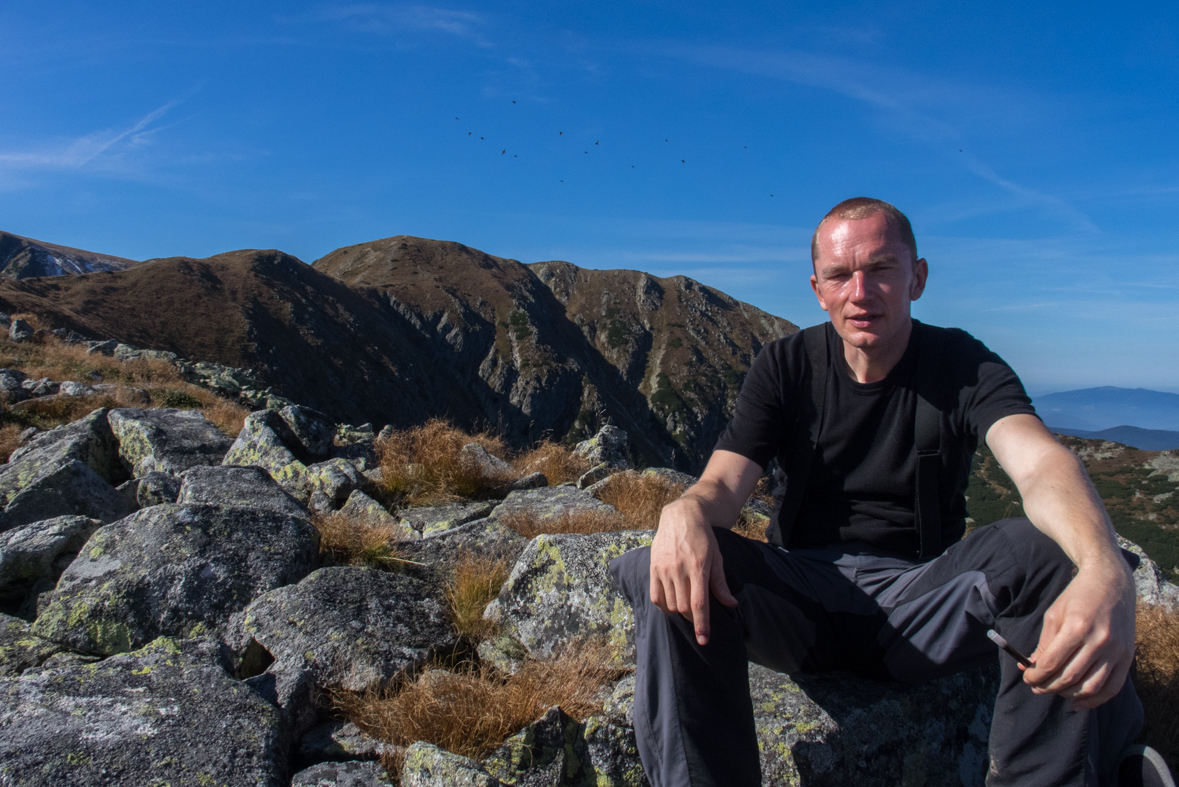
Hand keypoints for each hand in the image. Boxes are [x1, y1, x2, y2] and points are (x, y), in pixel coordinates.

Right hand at [649, 496, 738, 645]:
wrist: (681, 517)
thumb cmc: (703, 538)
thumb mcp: (716, 558)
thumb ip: (720, 583)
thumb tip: (731, 604)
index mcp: (698, 567)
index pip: (699, 604)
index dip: (702, 625)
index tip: (703, 640)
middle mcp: (679, 570)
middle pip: (684, 607)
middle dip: (692, 617)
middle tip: (698, 616)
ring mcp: (664, 569)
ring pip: (670, 604)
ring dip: (680, 611)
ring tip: (686, 605)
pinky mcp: (653, 567)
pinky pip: (656, 596)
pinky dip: (664, 605)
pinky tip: (672, 603)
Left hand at [1022, 559, 1135, 709]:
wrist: (1111, 582)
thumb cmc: (1077, 597)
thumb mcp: (1054, 614)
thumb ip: (1044, 643)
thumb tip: (1029, 667)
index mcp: (1077, 627)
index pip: (1052, 663)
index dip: (1036, 676)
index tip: (1027, 678)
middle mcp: (1099, 641)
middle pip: (1070, 677)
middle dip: (1048, 687)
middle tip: (1036, 688)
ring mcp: (1116, 651)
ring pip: (1091, 686)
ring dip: (1068, 695)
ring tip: (1054, 691)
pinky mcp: (1127, 657)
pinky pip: (1112, 688)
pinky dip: (1095, 700)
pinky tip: (1078, 703)